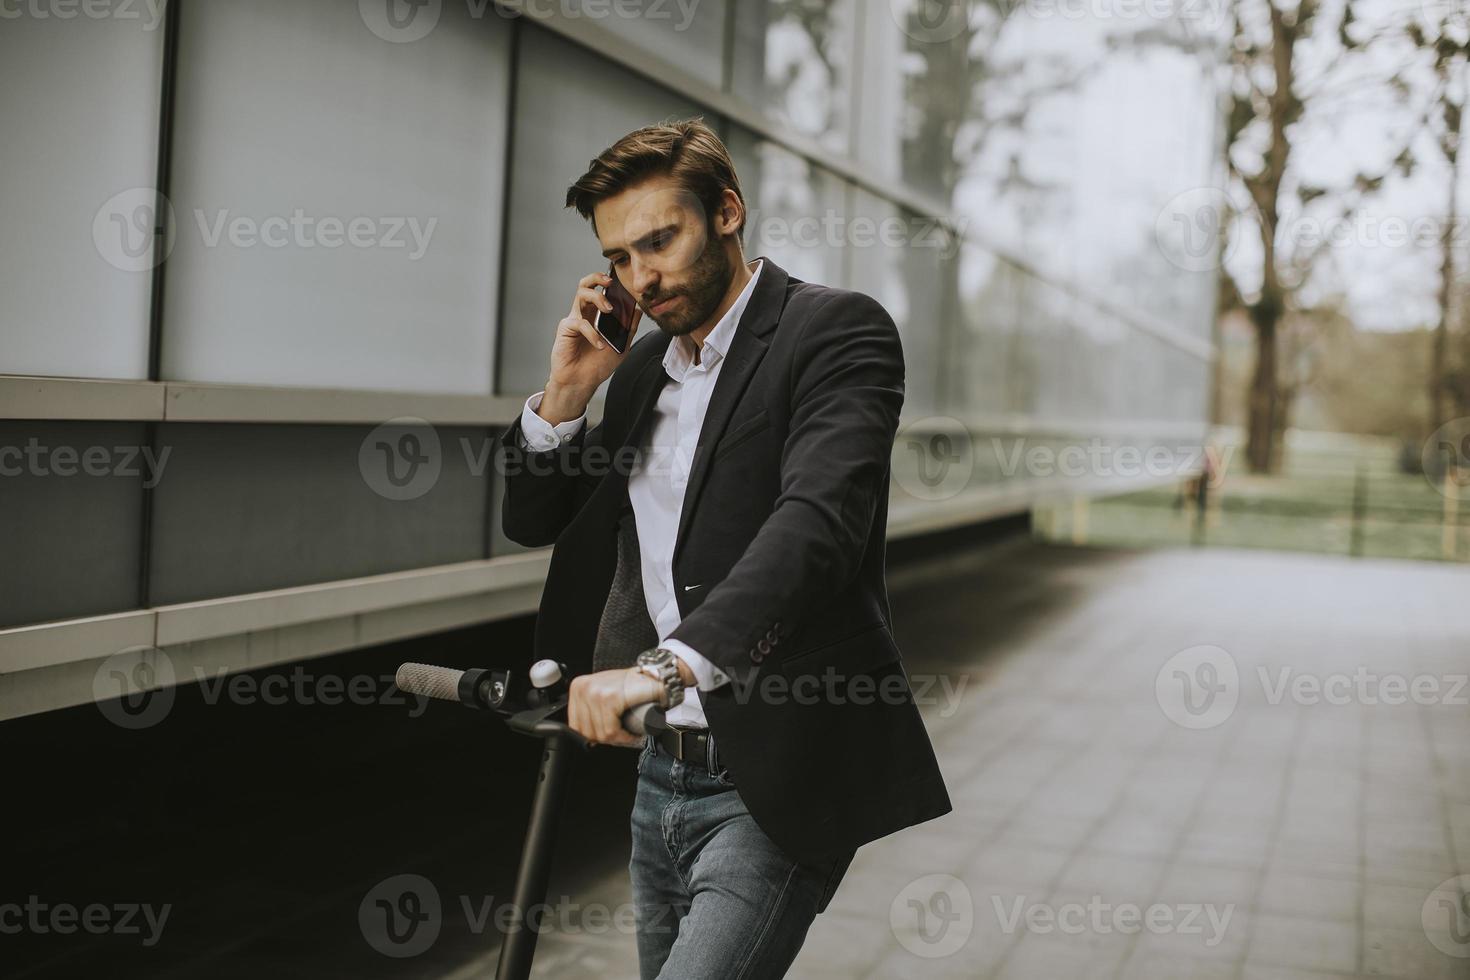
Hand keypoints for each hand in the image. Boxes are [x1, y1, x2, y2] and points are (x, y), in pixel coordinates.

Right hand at [542, 272, 642, 421]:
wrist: (581, 382)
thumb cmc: (597, 364)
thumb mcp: (621, 344)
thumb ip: (629, 327)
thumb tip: (639, 309)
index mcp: (596, 314)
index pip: (600, 290)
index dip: (609, 282)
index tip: (623, 282)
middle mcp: (584, 313)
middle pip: (586, 284)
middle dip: (597, 278)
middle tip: (610, 283)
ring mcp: (574, 319)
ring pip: (581, 295)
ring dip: (597, 298)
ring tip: (609, 310)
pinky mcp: (566, 328)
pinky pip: (580, 323)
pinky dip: (592, 333)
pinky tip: (599, 345)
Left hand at [567, 666, 663, 748]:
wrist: (654, 677)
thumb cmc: (631, 686)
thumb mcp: (602, 693)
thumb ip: (588, 709)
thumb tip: (582, 735)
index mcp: (578, 687)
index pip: (575, 726)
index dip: (594, 736)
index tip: (610, 734)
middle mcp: (583, 688)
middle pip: (586, 732)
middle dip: (607, 739)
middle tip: (621, 733)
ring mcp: (595, 692)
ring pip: (600, 733)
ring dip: (617, 739)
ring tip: (627, 732)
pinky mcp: (609, 698)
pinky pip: (611, 730)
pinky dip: (623, 737)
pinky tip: (631, 733)